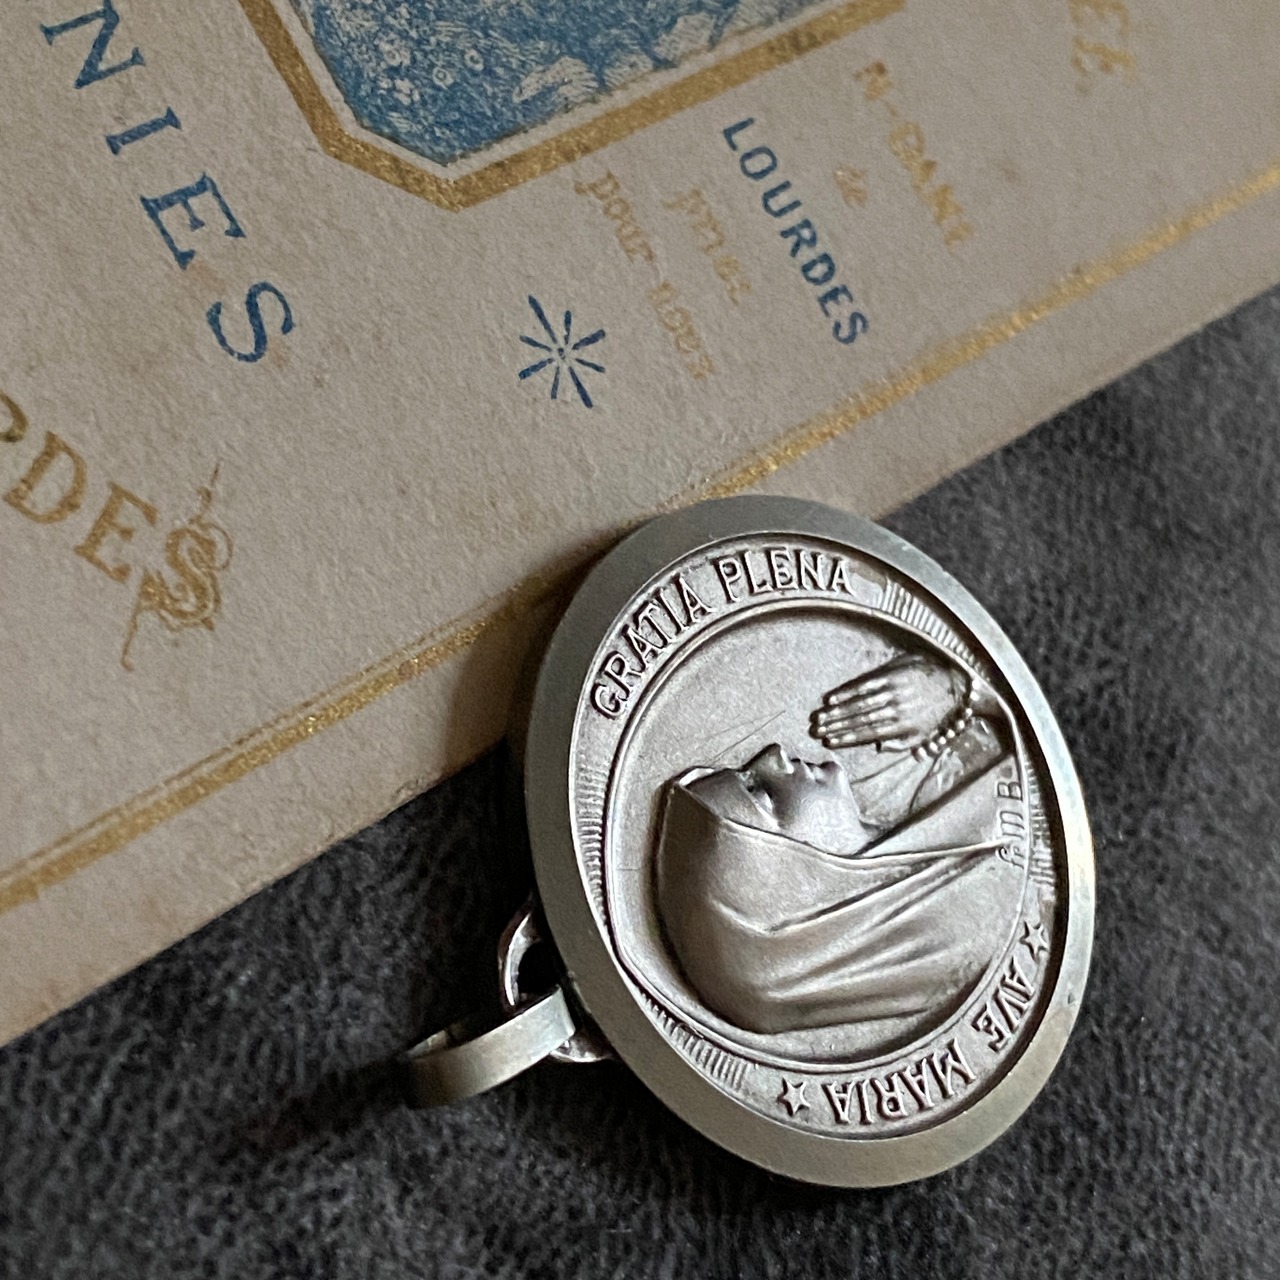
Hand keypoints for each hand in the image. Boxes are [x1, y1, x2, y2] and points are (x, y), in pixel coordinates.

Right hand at [811, 653, 963, 750]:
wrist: (955, 683)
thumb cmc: (937, 712)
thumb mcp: (924, 734)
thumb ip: (901, 743)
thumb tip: (878, 747)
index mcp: (902, 726)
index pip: (868, 733)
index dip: (847, 738)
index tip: (828, 741)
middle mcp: (895, 710)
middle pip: (859, 719)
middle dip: (835, 726)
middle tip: (815, 730)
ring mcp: (893, 691)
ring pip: (860, 704)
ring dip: (837, 711)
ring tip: (819, 717)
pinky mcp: (892, 675)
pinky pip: (866, 685)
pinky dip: (848, 692)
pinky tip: (832, 698)